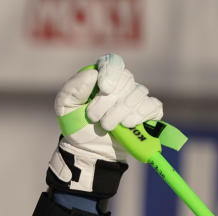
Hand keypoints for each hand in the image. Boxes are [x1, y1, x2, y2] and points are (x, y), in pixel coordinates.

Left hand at [49, 54, 162, 195]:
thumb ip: (72, 89)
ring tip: (107, 126)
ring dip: (119, 113)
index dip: (111, 72)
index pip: (112, 63)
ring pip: (138, 93)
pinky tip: (127, 125)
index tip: (104, 89)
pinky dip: (139, 115)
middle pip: (125, 79)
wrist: (88, 150)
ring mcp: (136, 97)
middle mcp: (121, 83)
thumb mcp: (65, 108)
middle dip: (107, 102)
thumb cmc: (76, 126)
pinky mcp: (148, 112)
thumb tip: (92, 74)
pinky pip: (152, 106)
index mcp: (101, 77)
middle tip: (94, 118)